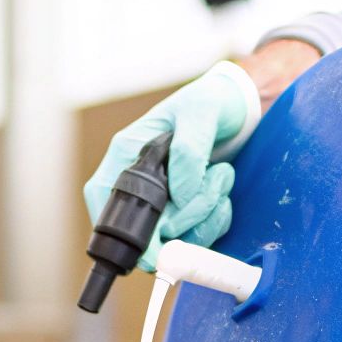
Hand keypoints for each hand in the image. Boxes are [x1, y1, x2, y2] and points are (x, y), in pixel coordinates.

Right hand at [83, 61, 259, 271]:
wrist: (239, 110)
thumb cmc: (213, 101)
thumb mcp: (200, 113)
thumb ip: (187, 153)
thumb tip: (178, 197)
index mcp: (126, 155)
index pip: (101, 197)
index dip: (119, 227)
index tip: (157, 240)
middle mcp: (138, 183)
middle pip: (145, 231)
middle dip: (187, 218)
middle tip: (215, 180)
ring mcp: (161, 202)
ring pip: (175, 239)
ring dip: (208, 215)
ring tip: (221, 175)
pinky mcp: (184, 213)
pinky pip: (197, 237)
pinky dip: (217, 220)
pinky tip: (223, 188)